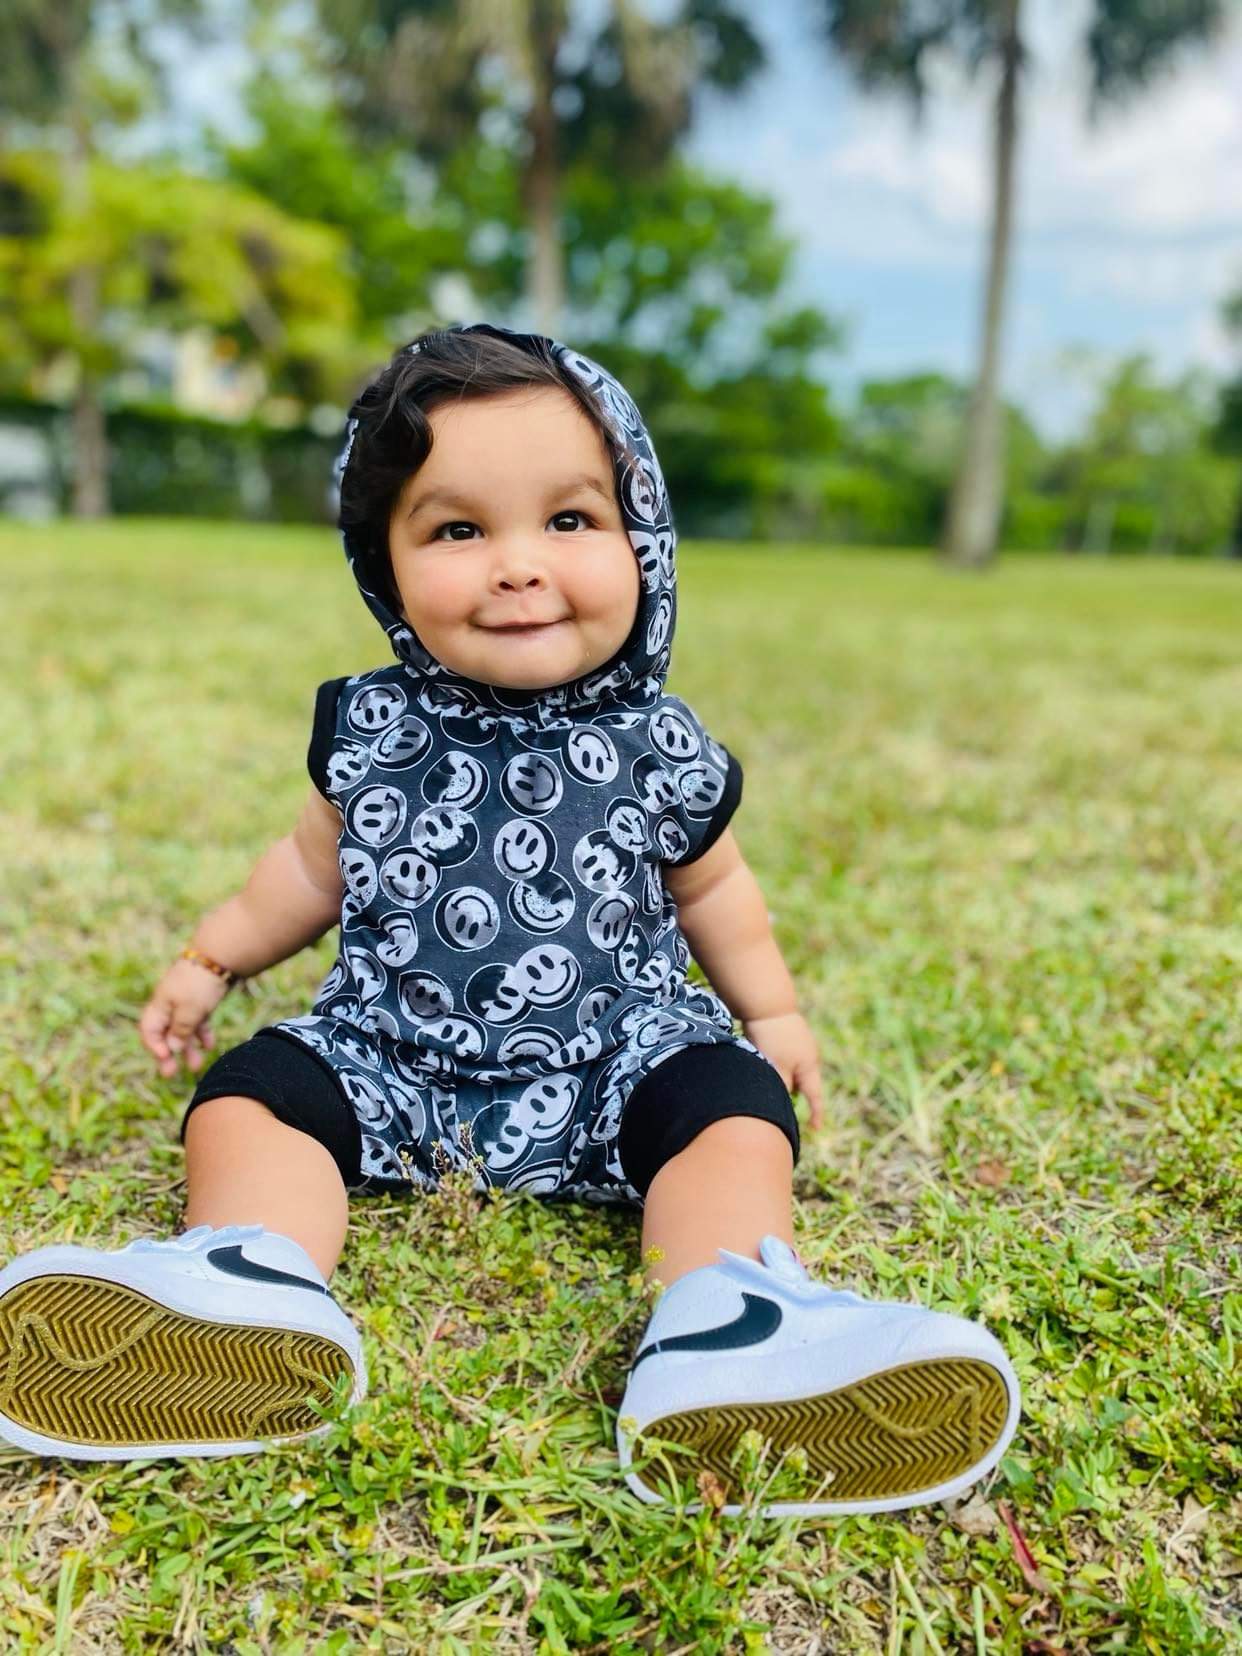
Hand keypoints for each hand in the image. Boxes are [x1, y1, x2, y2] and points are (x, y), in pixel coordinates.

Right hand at [138, 959, 230, 1079]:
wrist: (221, 955)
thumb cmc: (200, 983)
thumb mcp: (189, 1010)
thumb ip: (180, 1030)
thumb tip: (173, 1048)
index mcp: (160, 1004)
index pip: (149, 1030)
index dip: (154, 1046)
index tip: (167, 1058)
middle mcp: (170, 1003)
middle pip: (165, 1032)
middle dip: (168, 1054)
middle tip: (171, 1075)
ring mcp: (186, 1000)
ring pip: (183, 1029)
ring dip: (188, 1047)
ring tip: (195, 1066)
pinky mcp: (201, 998)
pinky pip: (197, 1020)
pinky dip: (201, 1033)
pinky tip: (208, 1046)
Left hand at [742, 1011, 824, 1130]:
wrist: (766, 1003)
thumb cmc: (771, 1038)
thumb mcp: (775, 1068)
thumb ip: (781, 1088)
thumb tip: (782, 1102)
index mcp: (809, 1066)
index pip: (815, 1096)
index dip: (816, 1114)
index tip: (816, 1129)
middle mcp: (809, 1056)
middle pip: (802, 1084)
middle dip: (792, 1095)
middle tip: (778, 1103)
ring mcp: (800, 1044)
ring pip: (792, 1071)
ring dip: (783, 1079)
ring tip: (766, 1078)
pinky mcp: (789, 1036)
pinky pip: (786, 1059)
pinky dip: (778, 1066)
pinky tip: (763, 1061)